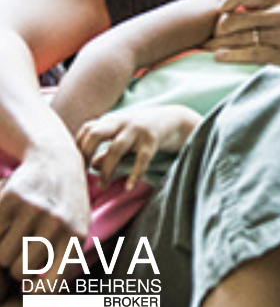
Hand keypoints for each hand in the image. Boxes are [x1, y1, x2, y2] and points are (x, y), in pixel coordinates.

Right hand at [0, 141, 89, 278]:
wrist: (58, 159)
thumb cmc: (67, 203)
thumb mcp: (78, 229)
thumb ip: (64, 263)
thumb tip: (39, 300)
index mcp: (76, 236)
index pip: (45, 288)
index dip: (33, 291)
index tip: (29, 284)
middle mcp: (57, 222)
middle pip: (19, 271)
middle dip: (17, 263)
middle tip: (25, 245)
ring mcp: (34, 208)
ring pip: (1, 255)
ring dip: (4, 248)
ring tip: (19, 231)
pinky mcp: (13, 196)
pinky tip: (9, 218)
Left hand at [76, 105, 199, 188]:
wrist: (176, 119)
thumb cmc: (144, 130)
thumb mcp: (124, 136)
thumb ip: (106, 150)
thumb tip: (90, 166)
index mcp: (113, 120)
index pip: (87, 129)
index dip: (78, 147)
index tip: (76, 165)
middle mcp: (123, 122)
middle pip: (96, 133)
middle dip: (85, 153)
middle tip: (82, 173)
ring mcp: (138, 129)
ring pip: (116, 148)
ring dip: (106, 170)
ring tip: (103, 186)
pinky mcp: (153, 139)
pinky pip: (141, 158)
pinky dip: (134, 174)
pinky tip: (129, 187)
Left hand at [206, 0, 279, 79]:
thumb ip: (276, 2)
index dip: (226, 0)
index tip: (221, 9)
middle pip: (235, 17)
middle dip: (219, 27)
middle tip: (213, 34)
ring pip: (238, 37)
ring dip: (219, 44)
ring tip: (209, 47)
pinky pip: (248, 54)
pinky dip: (229, 56)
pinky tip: (220, 57)